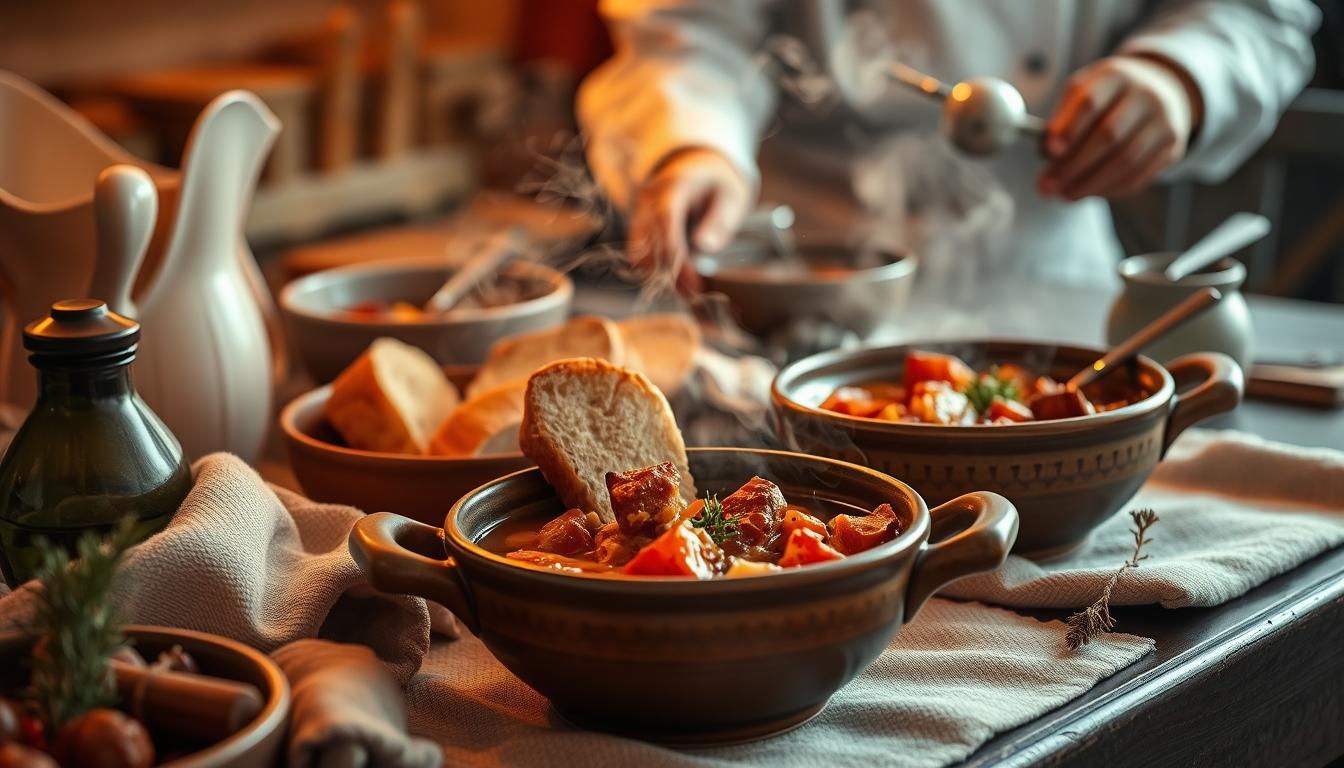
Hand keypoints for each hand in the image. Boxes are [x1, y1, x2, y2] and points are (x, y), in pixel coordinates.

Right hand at [627, 148, 750, 293]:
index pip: (666, 221)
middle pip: (648, 242)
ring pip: (639, 252)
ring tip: (687, 292)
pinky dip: (655, 270)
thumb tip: (706, 246)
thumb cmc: (717, 183)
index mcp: (674, 185)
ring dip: (660, 275)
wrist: (696, 167)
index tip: (693, 284)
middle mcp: (649, 198)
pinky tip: (676, 280)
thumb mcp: (731, 196)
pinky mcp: (638, 226)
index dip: (676, 256)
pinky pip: (639, 253)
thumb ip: (720, 219)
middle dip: (669, 274)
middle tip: (694, 297)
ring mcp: (639, 212)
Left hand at [1039, 55, 1202, 200]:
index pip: (1091, 102)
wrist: (1158, 90)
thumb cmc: (1108, 95)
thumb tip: (1047, 152)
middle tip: (1047, 185)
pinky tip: (1089, 193)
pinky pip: (1139, 176)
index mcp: (1116, 76)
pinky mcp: (1172, 148)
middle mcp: (1146, 96)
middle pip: (1109, 135)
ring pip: (1125, 161)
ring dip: (1090, 184)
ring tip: (1064, 194)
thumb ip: (1062, 119)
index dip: (1068, 129)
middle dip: (1073, 166)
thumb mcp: (1082, 92)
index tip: (1048, 152)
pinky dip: (1109, 189)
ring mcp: (1164, 122)